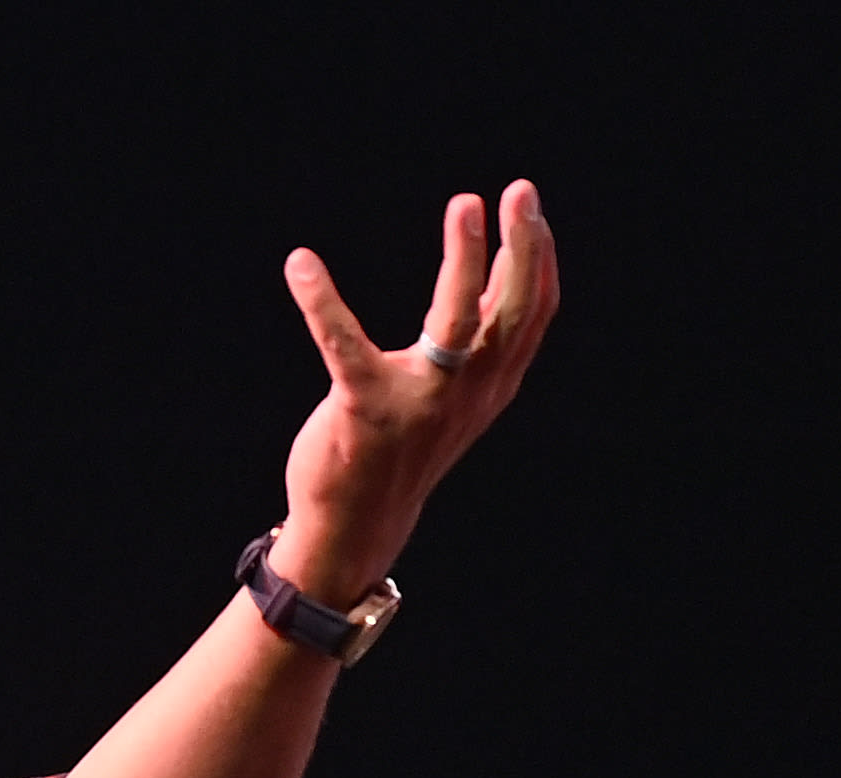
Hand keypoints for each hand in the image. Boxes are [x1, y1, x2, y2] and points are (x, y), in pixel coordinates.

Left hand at [270, 180, 559, 601]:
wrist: (357, 524)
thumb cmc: (404, 444)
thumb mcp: (455, 392)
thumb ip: (477, 340)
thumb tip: (499, 273)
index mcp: (492, 384)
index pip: (533, 313)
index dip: (539, 257)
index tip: (527, 205)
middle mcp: (468, 392)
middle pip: (512, 311)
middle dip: (522, 247)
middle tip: (520, 191)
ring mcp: (419, 402)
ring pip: (457, 321)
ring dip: (466, 259)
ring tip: (467, 205)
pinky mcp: (364, 410)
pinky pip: (342, 346)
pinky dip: (320, 301)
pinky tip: (300, 264)